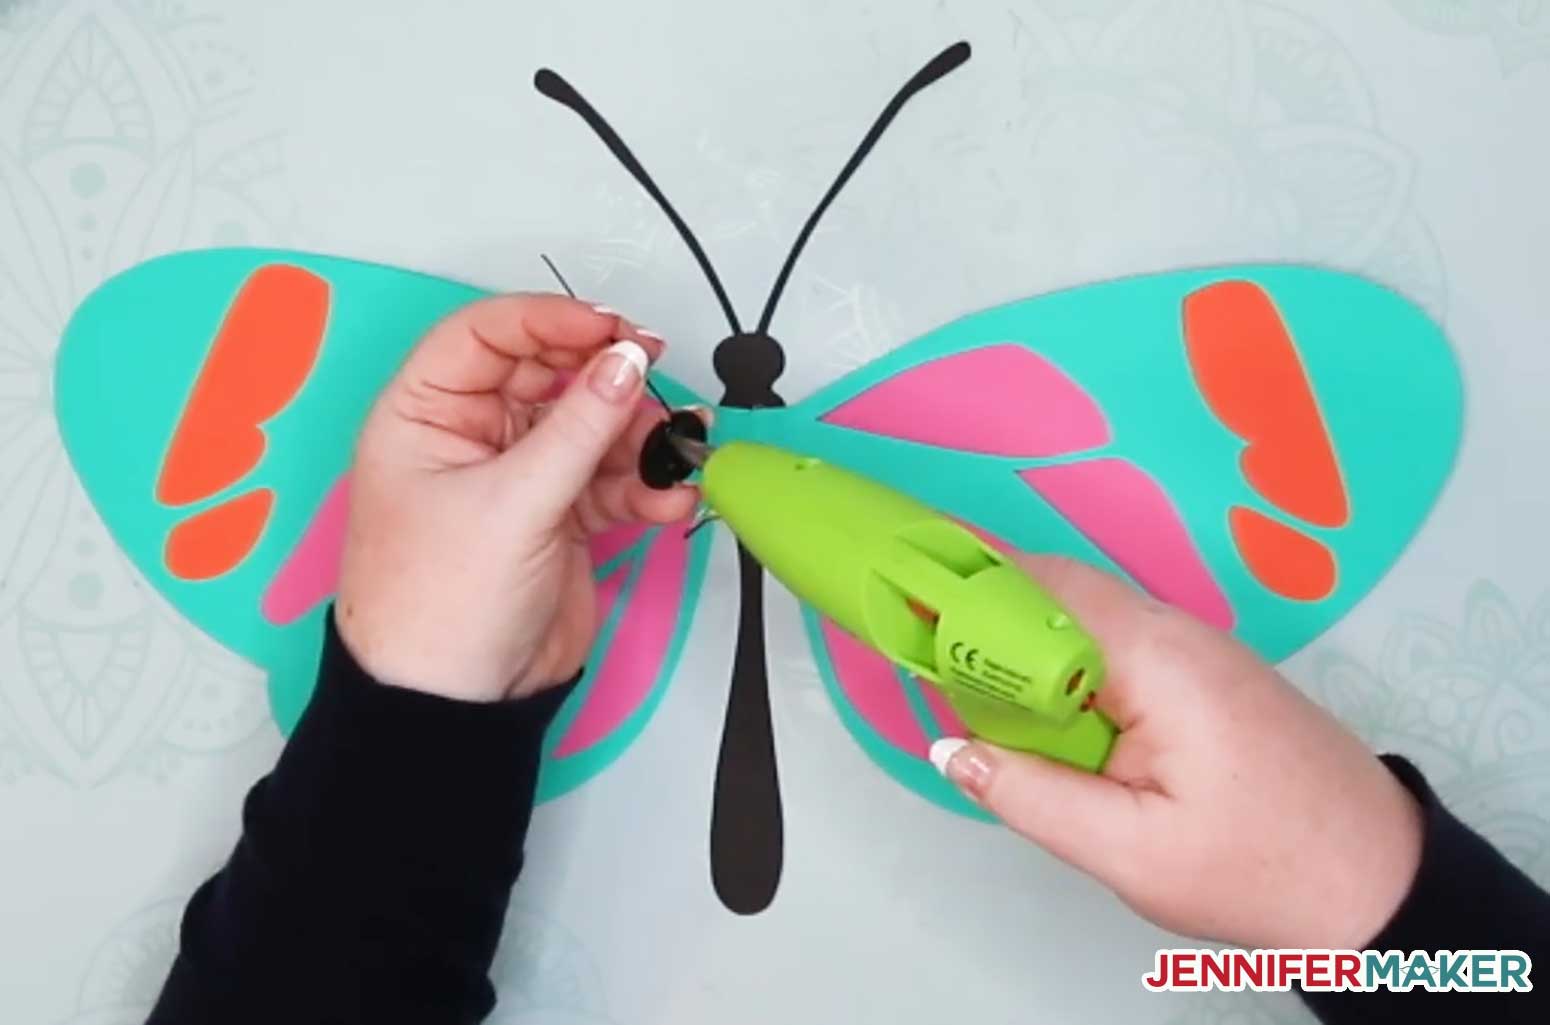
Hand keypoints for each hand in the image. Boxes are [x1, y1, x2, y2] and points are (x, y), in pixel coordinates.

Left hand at [335, 294, 698, 701]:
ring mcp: (518, 476)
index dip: (550, 320)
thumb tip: (629, 360)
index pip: (487, 334)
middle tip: (657, 373)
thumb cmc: (440, 606)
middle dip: (606, 376)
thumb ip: (579, 427)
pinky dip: (644, 483)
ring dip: (638, 434)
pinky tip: (670, 496)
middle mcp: (470, 436)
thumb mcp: (512, 504)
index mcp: (425, 415)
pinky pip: (609, 479)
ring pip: (589, 425)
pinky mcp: (558, 517)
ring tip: (675, 451)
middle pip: (549, 373)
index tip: (613, 330)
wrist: (456, 708)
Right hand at [931, 556, 1423, 949]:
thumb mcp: (1131, 852)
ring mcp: (1196, 649)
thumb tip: (950, 749)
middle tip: (915, 646)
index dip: (965, 583)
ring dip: (1022, 644)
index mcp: (1157, 658)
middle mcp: (1176, 632)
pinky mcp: (1204, 676)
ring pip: (1084, 621)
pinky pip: (1114, 648)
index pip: (1043, 586)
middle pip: (1058, 593)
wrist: (1381, 884)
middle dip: (983, 613)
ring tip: (960, 682)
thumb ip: (1032, 796)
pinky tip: (1034, 711)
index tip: (899, 594)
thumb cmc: (1261, 869)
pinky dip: (1063, 665)